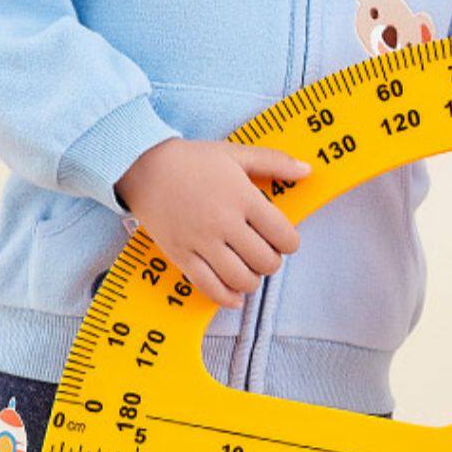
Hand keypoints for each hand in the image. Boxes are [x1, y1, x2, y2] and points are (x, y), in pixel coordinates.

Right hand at [115, 138, 307, 309]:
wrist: (145, 167)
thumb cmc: (193, 160)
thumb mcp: (236, 153)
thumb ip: (274, 162)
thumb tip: (307, 171)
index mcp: (243, 197)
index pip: (284, 235)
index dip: (290, 242)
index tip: (283, 239)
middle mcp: (225, 223)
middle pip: (266, 261)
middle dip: (272, 261)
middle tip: (264, 252)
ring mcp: (202, 242)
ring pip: (241, 279)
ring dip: (252, 280)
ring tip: (249, 268)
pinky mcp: (181, 256)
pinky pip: (210, 288)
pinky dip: (227, 297)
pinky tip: (234, 294)